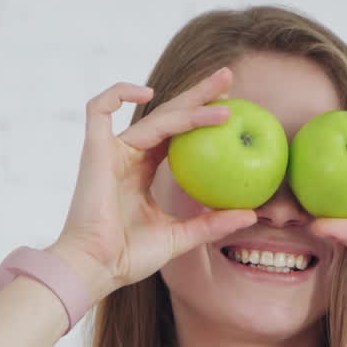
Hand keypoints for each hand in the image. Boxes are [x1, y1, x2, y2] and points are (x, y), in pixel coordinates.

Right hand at [52, 68, 257, 296]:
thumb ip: (212, 223)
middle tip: (230, 80)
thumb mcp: (180, 237)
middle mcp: (129, 156)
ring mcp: (111, 150)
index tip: (231, 112)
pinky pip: (99, 108)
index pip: (178, 137)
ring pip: (154, 116)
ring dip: (189, 107)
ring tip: (224, 106)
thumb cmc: (130, 257)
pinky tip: (149, 92)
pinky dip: (119, 92)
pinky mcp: (94, 149)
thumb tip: (252, 215)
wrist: (97, 267)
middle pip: (170, 116)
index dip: (202, 120)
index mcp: (144, 172)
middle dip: (199, 95)